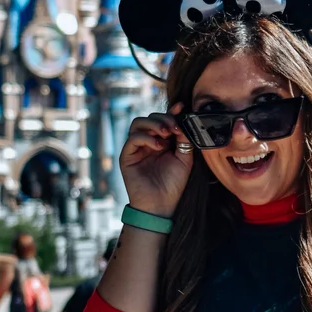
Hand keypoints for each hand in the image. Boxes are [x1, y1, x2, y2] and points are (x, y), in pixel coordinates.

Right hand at [119, 104, 193, 218]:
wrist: (161, 205)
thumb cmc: (173, 184)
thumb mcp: (184, 158)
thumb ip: (184, 139)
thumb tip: (183, 119)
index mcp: (162, 141)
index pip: (163, 120)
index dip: (171, 112)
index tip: (182, 107)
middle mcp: (148, 142)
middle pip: (150, 118)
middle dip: (164, 118)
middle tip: (175, 127)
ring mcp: (136, 148)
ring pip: (138, 123)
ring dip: (154, 124)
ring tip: (167, 133)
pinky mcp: (127, 156)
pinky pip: (133, 138)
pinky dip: (146, 137)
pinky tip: (158, 146)